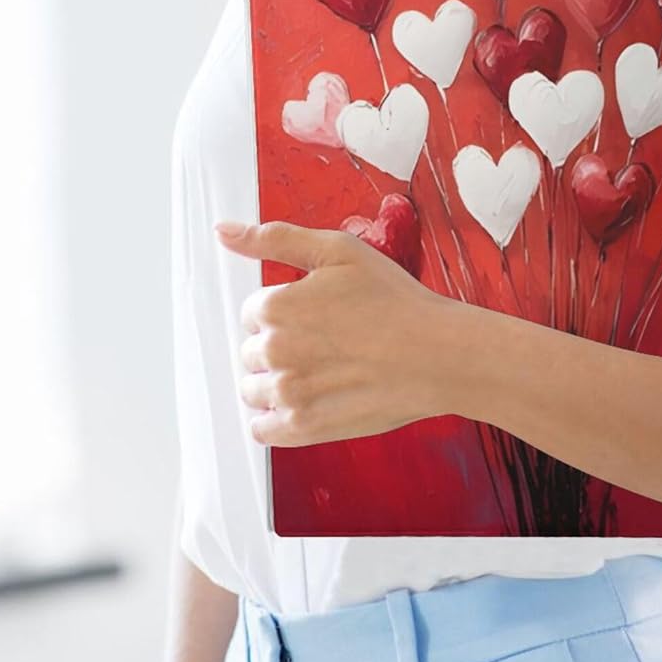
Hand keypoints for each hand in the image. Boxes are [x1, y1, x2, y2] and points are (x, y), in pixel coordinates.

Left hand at [214, 219, 456, 446]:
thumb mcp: (338, 250)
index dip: (286, 310)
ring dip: (276, 382)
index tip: (316, 313)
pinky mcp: (303, 428)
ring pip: (254, 390)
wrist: (436, 354)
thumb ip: (276, 239)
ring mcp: (287, 393)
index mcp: (276, 307)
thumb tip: (224, 232)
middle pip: (252, 351)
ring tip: (321, 371)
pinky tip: (307, 401)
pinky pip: (263, 429)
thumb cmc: (394, 301)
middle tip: (326, 341)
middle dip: (280, 345)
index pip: (253, 312)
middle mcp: (274, 352)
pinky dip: (276, 418)